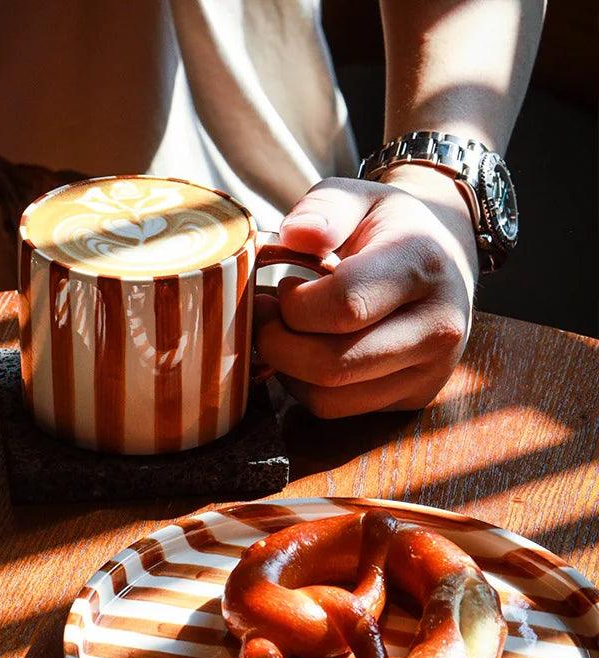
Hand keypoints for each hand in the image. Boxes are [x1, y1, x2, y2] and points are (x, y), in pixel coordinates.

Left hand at [254, 164, 478, 417]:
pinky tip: (308, 353)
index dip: (294, 304)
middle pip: (333, 364)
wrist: (445, 260)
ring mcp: (430, 370)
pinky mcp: (414, 398)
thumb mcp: (359, 196)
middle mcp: (438, 326)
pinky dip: (306, 388)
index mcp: (422, 265)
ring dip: (288, 370)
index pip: (344, 305)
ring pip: (330, 397)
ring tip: (286, 333)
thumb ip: (324, 208)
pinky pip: (339, 409)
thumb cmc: (390, 227)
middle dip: (278, 344)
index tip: (282, 288)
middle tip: (264, 317)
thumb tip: (294, 235)